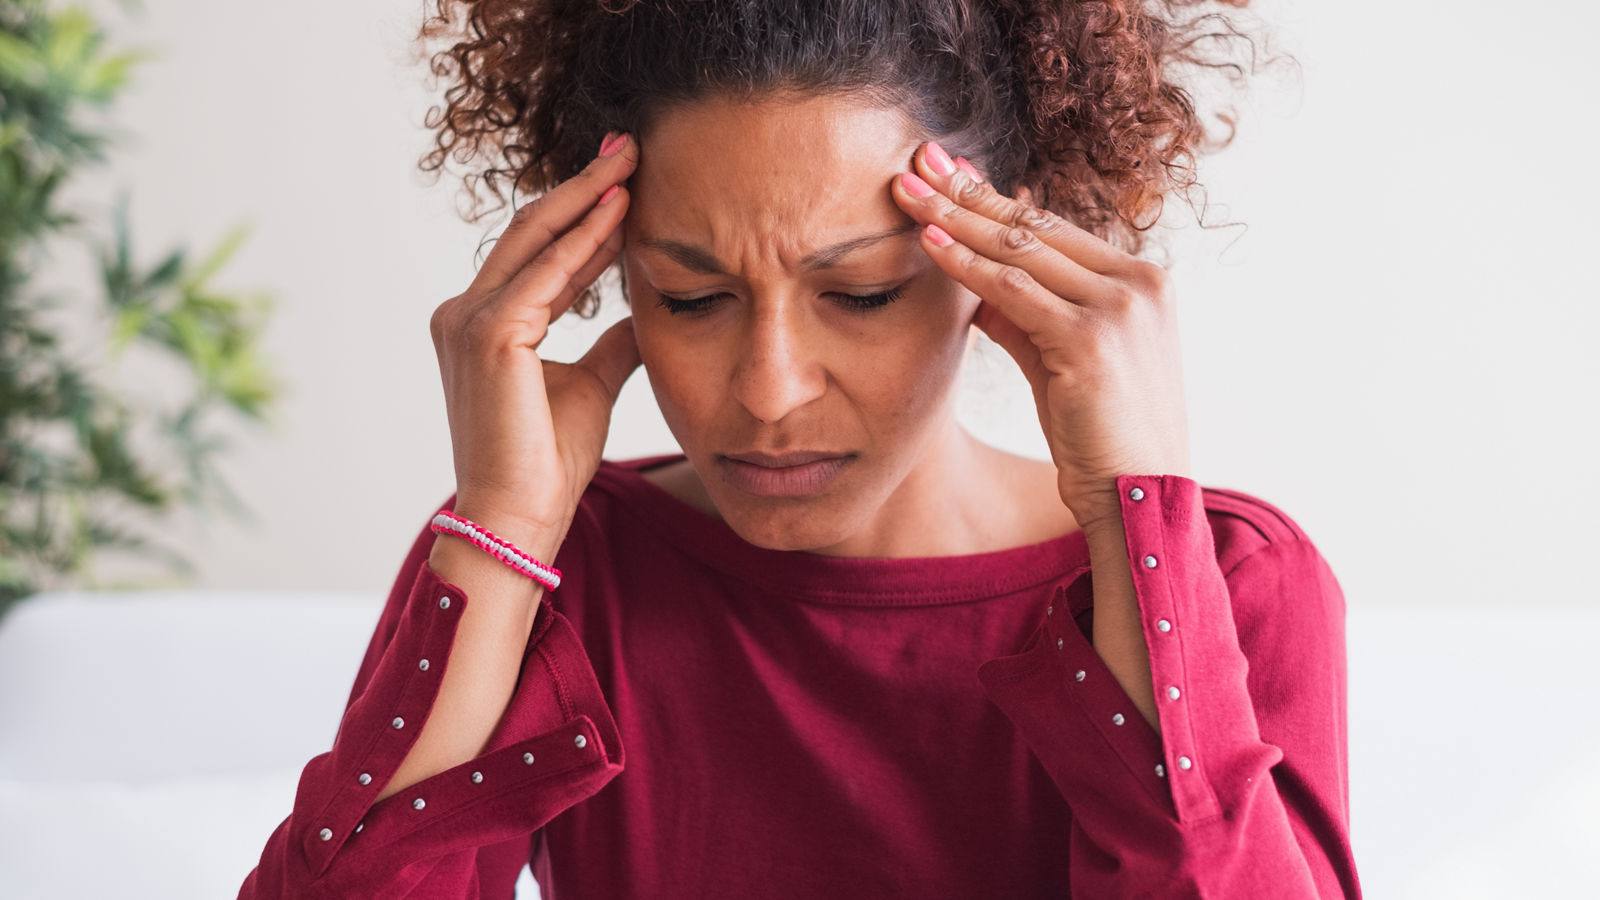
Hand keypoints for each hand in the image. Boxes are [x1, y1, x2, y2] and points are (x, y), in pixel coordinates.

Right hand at [428, 131, 641, 545]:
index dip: (582, 213)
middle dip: (583, 185)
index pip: (537, 251)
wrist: (518, 517)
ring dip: (587, 198)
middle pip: (531, 229)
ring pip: (536, 240)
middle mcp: (463, 313)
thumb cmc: (546, 462)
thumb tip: (644, 314)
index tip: (624, 179)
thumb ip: (609, 343)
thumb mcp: (589, 384)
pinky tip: (620, 212)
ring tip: (630, 162)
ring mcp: (469, 321)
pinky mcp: (490, 337)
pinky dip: (584, 241)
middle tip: (627, 145)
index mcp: (481, 322)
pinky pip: (545, 274)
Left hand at [889, 142, 1190, 531]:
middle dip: (968, 192)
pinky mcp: (1091, 340)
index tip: (947, 172)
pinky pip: (1013, 290)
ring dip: (957, 218)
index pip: (1052, 227)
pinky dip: (966, 266)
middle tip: (915, 162)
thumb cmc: (1101, 435)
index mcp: (1141, 283)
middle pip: (1034, 226)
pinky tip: (929, 245)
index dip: (993, 198)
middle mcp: (1137, 284)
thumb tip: (973, 280)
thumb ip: (1024, 315)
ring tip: (906, 194)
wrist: (1139, 497)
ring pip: (1020, 250)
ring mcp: (1118, 308)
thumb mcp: (1062, 362)